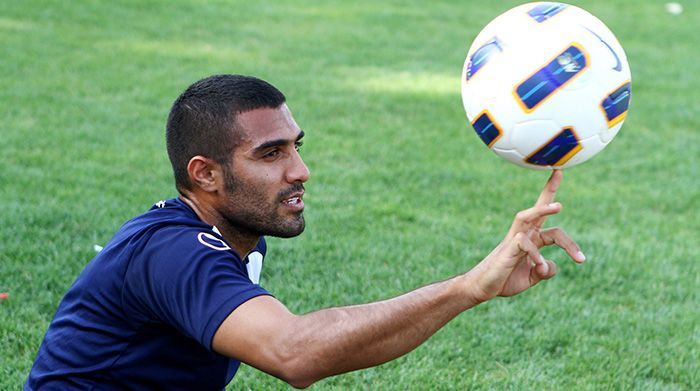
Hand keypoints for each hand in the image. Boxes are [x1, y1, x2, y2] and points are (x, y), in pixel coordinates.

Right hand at [468, 171, 584, 302]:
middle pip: (538, 211)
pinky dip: (537, 255)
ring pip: (528, 217)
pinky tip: (541, 266)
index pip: (545, 218)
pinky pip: (525, 244)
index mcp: (531, 239)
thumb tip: (551, 265)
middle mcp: (523, 235)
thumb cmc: (504, 280)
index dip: (551, 198)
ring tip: (559, 206)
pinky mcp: (508, 249)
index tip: (559, 174)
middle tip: (559, 174)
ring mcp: (514, 240)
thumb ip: (545, 270)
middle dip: (548, 192)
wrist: (482, 288)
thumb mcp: (532, 277)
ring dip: (542, 210)